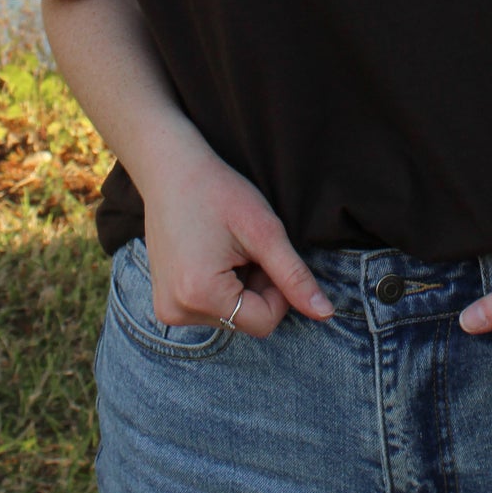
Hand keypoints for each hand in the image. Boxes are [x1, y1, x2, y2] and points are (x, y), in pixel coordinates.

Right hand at [141, 139, 334, 337]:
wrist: (170, 170)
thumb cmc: (218, 192)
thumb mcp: (264, 231)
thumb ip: (295, 277)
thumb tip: (326, 314)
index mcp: (200, 295)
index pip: (265, 322)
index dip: (278, 290)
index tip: (267, 253)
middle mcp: (176, 312)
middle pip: (246, 320)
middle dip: (257, 287)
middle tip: (246, 247)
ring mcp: (167, 310)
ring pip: (231, 316)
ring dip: (241, 287)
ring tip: (227, 248)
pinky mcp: (165, 302)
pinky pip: (211, 309)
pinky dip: (222, 287)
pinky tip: (213, 255)